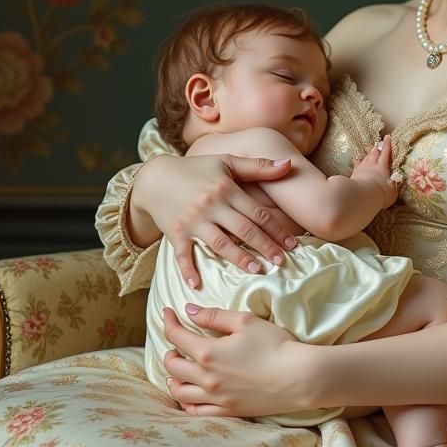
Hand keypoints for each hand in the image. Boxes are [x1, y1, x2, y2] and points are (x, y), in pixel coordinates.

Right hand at [132, 154, 299, 287]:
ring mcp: (193, 220)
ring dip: (238, 258)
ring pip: (220, 243)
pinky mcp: (176, 232)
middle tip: (281, 262)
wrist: (155, 177)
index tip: (291, 244)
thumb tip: (289, 164)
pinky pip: (182, 254)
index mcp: (226, 189)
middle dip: (264, 246)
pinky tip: (197, 284)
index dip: (276, 228)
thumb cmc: (196, 169)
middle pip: (243, 229)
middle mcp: (211, 205)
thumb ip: (259, 166)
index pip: (257, 212)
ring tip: (256, 270)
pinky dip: (188, 269)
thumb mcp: (227, 162)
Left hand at [162, 306, 315, 416]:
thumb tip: (188, 310)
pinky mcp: (227, 411)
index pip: (176, 336)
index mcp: (208, 352)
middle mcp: (206, 378)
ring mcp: (215, 398)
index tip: (167, 313)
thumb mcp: (245, 321)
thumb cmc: (275, 345)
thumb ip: (214, 315)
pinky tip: (189, 394)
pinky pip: (196, 412)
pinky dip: (186, 403)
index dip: (168, 322)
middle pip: (172, 366)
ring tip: (178, 368)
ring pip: (179, 392)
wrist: (298, 377)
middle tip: (176, 342)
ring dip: (173, 378)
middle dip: (170, 350)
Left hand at [350, 137, 399, 208]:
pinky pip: (356, 165)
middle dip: (376, 148)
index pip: (386, 153)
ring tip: (369, 148)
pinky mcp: (354, 174)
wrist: (363, 194)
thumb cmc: (380, 192)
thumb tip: (397, 179)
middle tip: (377, 143)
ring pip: (365, 158)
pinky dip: (357, 161)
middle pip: (374, 154)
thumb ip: (394, 183)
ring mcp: (362, 169)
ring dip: (368, 153)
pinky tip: (356, 159)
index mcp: (382, 167)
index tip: (388, 137)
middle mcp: (372, 165)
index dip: (387, 145)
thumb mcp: (392, 189)